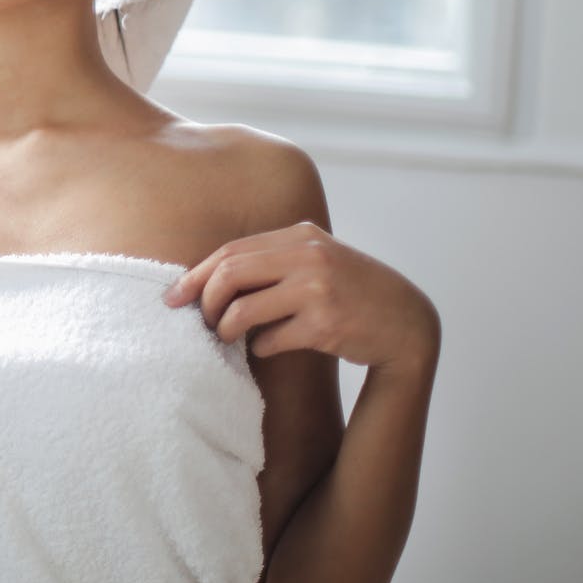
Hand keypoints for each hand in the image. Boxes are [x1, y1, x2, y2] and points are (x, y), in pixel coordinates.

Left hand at [161, 221, 440, 377]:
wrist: (408, 323)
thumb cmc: (351, 292)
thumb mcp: (317, 260)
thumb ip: (275, 260)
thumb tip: (210, 278)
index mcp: (301, 235)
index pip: (231, 251)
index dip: (196, 274)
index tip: (174, 296)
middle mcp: (308, 256)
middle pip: (229, 275)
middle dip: (205, 302)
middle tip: (201, 321)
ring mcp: (318, 290)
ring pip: (243, 310)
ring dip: (225, 329)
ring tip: (227, 336)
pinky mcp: (325, 325)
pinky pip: (270, 339)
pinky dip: (259, 346)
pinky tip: (266, 346)